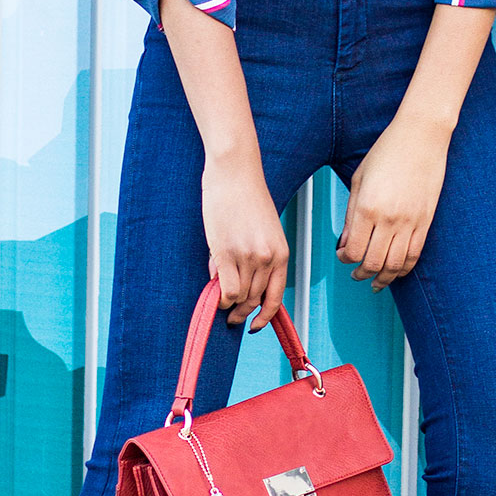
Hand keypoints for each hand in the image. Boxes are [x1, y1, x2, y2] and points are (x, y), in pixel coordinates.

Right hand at [202, 155, 289, 329]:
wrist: (235, 171)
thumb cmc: (246, 196)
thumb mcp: (261, 230)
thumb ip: (254, 258)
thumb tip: (234, 287)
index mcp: (281, 253)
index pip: (275, 297)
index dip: (265, 316)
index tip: (255, 325)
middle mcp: (268, 258)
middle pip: (254, 299)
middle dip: (242, 312)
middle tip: (231, 317)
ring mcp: (248, 256)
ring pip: (239, 296)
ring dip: (228, 302)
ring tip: (220, 297)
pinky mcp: (226, 253)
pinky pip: (225, 289)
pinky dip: (219, 296)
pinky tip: (214, 291)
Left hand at [336, 115, 449, 290]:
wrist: (421, 137)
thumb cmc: (388, 151)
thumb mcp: (359, 179)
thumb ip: (352, 214)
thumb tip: (346, 242)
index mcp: (367, 207)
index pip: (354, 250)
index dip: (346, 259)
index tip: (343, 256)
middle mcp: (389, 218)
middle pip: (373, 262)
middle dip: (362, 273)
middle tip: (356, 274)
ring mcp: (410, 221)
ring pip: (395, 264)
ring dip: (383, 278)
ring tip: (375, 281)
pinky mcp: (426, 220)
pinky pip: (415, 253)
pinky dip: (404, 267)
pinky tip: (396, 270)